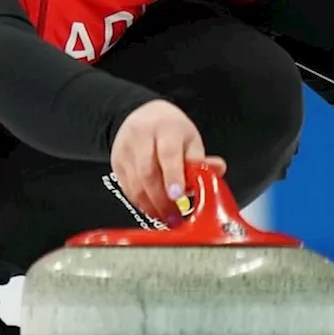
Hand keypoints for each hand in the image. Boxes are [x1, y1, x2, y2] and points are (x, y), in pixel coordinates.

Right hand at [110, 100, 225, 223]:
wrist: (142, 116)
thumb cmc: (170, 130)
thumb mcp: (190, 139)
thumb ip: (201, 160)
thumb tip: (217, 171)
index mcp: (165, 128)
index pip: (168, 153)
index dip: (173, 176)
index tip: (178, 195)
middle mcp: (141, 137)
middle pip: (148, 172)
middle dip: (162, 199)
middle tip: (175, 217)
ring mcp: (126, 150)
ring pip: (135, 184)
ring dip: (151, 206)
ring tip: (166, 218)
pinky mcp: (116, 162)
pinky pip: (128, 188)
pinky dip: (141, 203)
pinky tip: (153, 210)